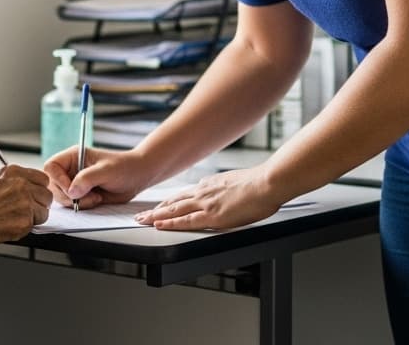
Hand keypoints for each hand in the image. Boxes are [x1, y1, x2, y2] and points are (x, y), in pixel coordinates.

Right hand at [0, 165, 51, 246]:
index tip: (35, 194)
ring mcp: (24, 203)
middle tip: (26, 210)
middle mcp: (21, 184)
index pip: (42, 178)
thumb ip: (12, 182)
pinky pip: (35, 226)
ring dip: (34, 217)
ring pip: (44, 211)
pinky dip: (25, 228)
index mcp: (13, 172)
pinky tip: (9, 226)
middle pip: (46, 194)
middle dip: (39, 204)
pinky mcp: (25, 221)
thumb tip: (27, 187)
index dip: (38, 188)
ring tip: (15, 219)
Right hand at [44, 146, 153, 209]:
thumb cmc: (124, 167)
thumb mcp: (106, 171)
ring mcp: (75, 182)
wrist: (137, 177)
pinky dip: (81, 206)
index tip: (72, 189)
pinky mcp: (81, 194)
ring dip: (77, 202)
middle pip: (53, 185)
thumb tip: (71, 191)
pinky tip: (96, 200)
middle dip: (69, 196)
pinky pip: (72, 204)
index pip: (51, 167)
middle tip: (89, 197)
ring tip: (95, 198)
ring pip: (62, 197)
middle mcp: (71, 169)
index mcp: (74, 156)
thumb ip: (87, 178)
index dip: (57, 180)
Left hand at [133, 167, 282, 230]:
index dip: (169, 201)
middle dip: (156, 208)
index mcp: (211, 184)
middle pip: (174, 201)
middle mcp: (204, 192)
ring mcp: (206, 203)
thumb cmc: (260, 184)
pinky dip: (170, 223)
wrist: (267, 183)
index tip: (159, 205)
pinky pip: (186, 221)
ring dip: (156, 215)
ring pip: (174, 210)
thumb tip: (224, 192)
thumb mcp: (237, 182)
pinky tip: (159, 225)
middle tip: (141, 214)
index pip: (184, 194)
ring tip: (142, 220)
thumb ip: (225, 188)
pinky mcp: (212, 216)